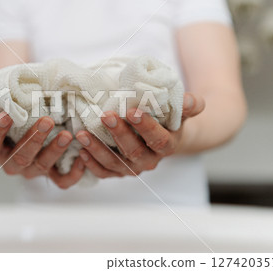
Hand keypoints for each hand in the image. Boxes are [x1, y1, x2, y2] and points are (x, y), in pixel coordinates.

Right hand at [0, 112, 84, 188]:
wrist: (27, 114)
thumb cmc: (9, 105)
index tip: (6, 115)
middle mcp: (11, 162)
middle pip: (19, 158)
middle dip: (33, 140)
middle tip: (46, 121)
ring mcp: (31, 169)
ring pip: (41, 167)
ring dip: (54, 151)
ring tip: (67, 135)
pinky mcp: (51, 173)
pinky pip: (62, 180)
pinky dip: (73, 174)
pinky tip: (82, 158)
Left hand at [75, 93, 205, 177]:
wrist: (165, 137)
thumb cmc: (169, 120)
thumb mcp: (180, 112)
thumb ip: (187, 106)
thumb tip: (191, 100)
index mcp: (167, 146)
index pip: (158, 139)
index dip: (146, 127)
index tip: (132, 110)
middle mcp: (150, 160)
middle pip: (134, 151)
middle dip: (118, 134)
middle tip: (106, 116)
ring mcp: (132, 168)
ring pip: (115, 164)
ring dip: (97, 149)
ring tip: (82, 133)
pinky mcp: (117, 172)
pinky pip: (104, 173)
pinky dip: (92, 164)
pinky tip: (81, 151)